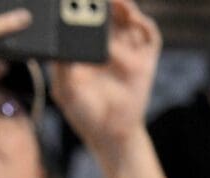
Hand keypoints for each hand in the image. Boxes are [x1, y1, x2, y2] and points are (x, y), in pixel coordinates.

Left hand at [51, 0, 162, 158]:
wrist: (110, 133)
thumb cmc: (83, 112)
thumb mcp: (63, 88)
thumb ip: (60, 68)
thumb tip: (59, 48)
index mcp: (86, 47)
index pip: (86, 17)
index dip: (84, 4)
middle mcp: (108, 45)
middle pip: (110, 11)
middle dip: (106, 1)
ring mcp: (128, 52)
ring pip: (129, 18)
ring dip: (125, 6)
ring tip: (118, 1)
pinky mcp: (145, 62)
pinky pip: (150, 37)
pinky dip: (146, 24)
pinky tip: (136, 20)